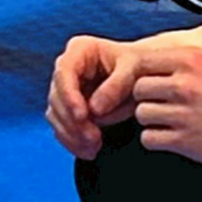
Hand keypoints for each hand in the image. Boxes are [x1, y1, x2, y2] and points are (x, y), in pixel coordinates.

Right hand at [46, 32, 148, 157]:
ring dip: (73, 134)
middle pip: (57, 97)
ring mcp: (66, 90)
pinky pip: (63, 128)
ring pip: (56, 115)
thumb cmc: (140, 66)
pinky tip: (90, 151)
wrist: (145, 77)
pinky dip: (74, 141)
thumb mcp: (134, 69)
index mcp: (80, 50)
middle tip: (93, 138)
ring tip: (95, 146)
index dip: (69, 95)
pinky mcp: (69, 109)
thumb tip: (94, 109)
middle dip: (72, 121)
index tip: (82, 116)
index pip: (64, 71)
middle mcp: (67, 68)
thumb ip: (116, 85)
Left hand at [127, 44, 201, 167]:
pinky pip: (149, 139)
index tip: (154, 86)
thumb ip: (197, 61)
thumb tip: (171, 62)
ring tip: (170, 124)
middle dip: (147, 98)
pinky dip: (157, 140)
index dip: (145, 75)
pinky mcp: (185, 141)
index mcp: (194, 60)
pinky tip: (173, 139)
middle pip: (139, 88)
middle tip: (163, 107)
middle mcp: (185, 83)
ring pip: (141, 114)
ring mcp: (184, 113)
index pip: (145, 61)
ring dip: (152, 120)